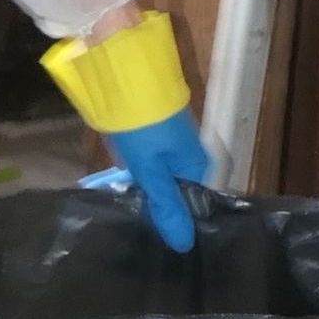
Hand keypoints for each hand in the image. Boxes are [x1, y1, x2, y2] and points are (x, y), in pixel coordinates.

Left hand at [102, 107, 212, 252]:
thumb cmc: (142, 128)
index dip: (171, 218)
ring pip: (161, 173)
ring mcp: (174, 139)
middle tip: (132, 217)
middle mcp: (192, 154)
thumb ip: (166, 206)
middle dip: (155, 201)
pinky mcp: (156, 128)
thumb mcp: (151, 172)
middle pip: (175, 189)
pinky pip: (150, 158)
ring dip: (143, 183)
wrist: (126, 73)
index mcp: (198, 167)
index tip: (150, 230)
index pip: (191, 205)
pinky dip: (137, 166)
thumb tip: (185, 245)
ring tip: (123, 201)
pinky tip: (120, 174)